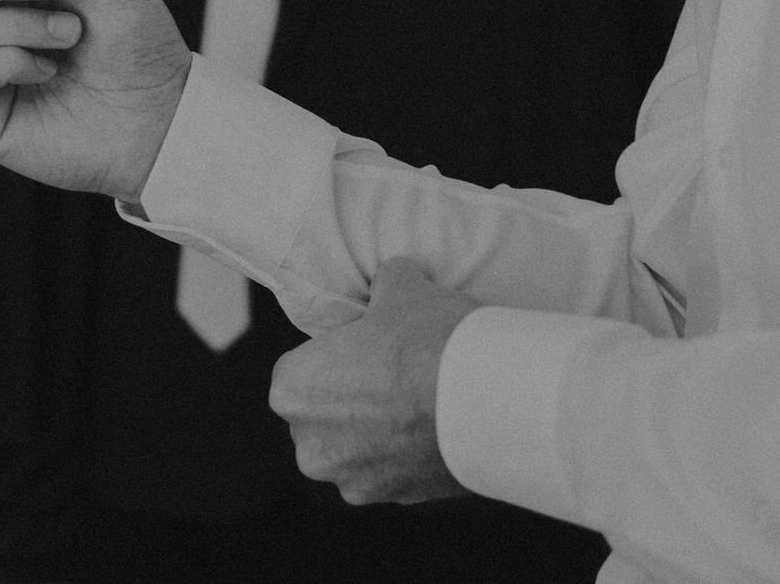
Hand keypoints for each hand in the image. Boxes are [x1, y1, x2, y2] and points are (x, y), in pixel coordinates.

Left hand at [269, 257, 480, 505]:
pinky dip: (412, 453)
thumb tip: (392, 279)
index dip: (338, 355)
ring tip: (424, 400)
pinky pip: (396, 470)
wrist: (487, 399)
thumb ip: (385, 283)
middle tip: (397, 372)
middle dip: (354, 399)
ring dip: (381, 432)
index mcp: (292, 391)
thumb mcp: (403, 287)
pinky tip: (439, 425)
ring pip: (359, 449)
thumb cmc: (429, 342)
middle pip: (325, 415)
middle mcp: (311, 447)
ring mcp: (354, 480)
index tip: (369, 346)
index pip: (304, 368)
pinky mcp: (397, 500)